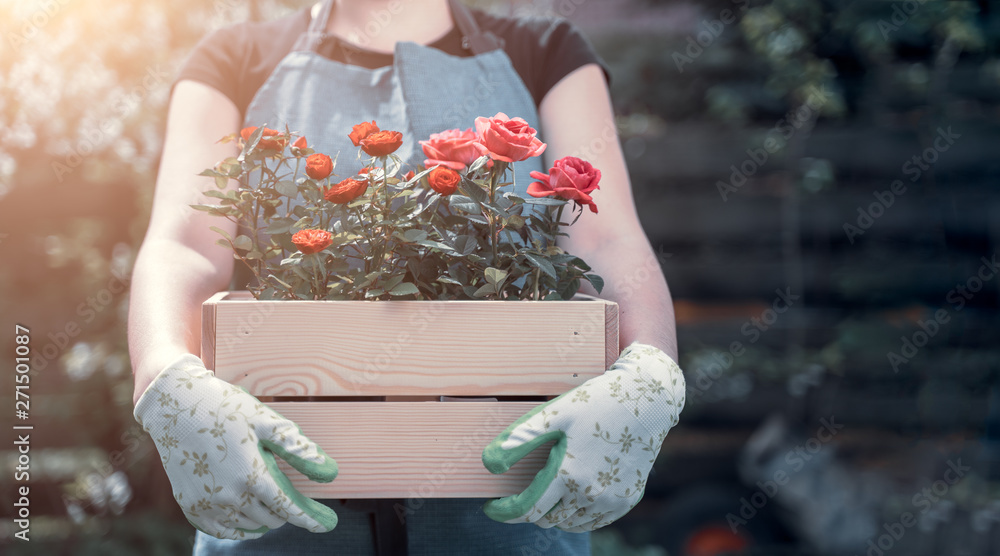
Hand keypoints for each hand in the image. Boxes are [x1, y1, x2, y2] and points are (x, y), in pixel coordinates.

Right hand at [133, 354, 338, 538]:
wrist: (174, 406)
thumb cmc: (225, 408)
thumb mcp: (266, 422)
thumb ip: (298, 449)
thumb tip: (331, 473)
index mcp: (250, 475)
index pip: (287, 508)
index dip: (310, 518)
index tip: (327, 524)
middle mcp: (228, 496)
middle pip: (271, 519)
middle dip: (286, 511)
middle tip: (289, 495)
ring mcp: (207, 504)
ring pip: (250, 526)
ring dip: (264, 517)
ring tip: (267, 498)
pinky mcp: (190, 506)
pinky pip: (222, 530)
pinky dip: (239, 526)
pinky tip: (245, 512)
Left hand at [481, 342, 684, 531]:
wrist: (647, 401)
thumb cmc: (597, 402)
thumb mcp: (554, 414)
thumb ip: (519, 439)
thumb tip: (488, 463)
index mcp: (568, 474)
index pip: (526, 510)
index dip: (504, 512)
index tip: (491, 507)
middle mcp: (591, 495)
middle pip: (546, 519)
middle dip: (529, 509)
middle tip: (524, 489)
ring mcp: (612, 501)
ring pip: (569, 524)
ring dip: (554, 513)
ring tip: (548, 490)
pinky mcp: (627, 500)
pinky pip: (594, 522)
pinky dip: (578, 515)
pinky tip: (573, 495)